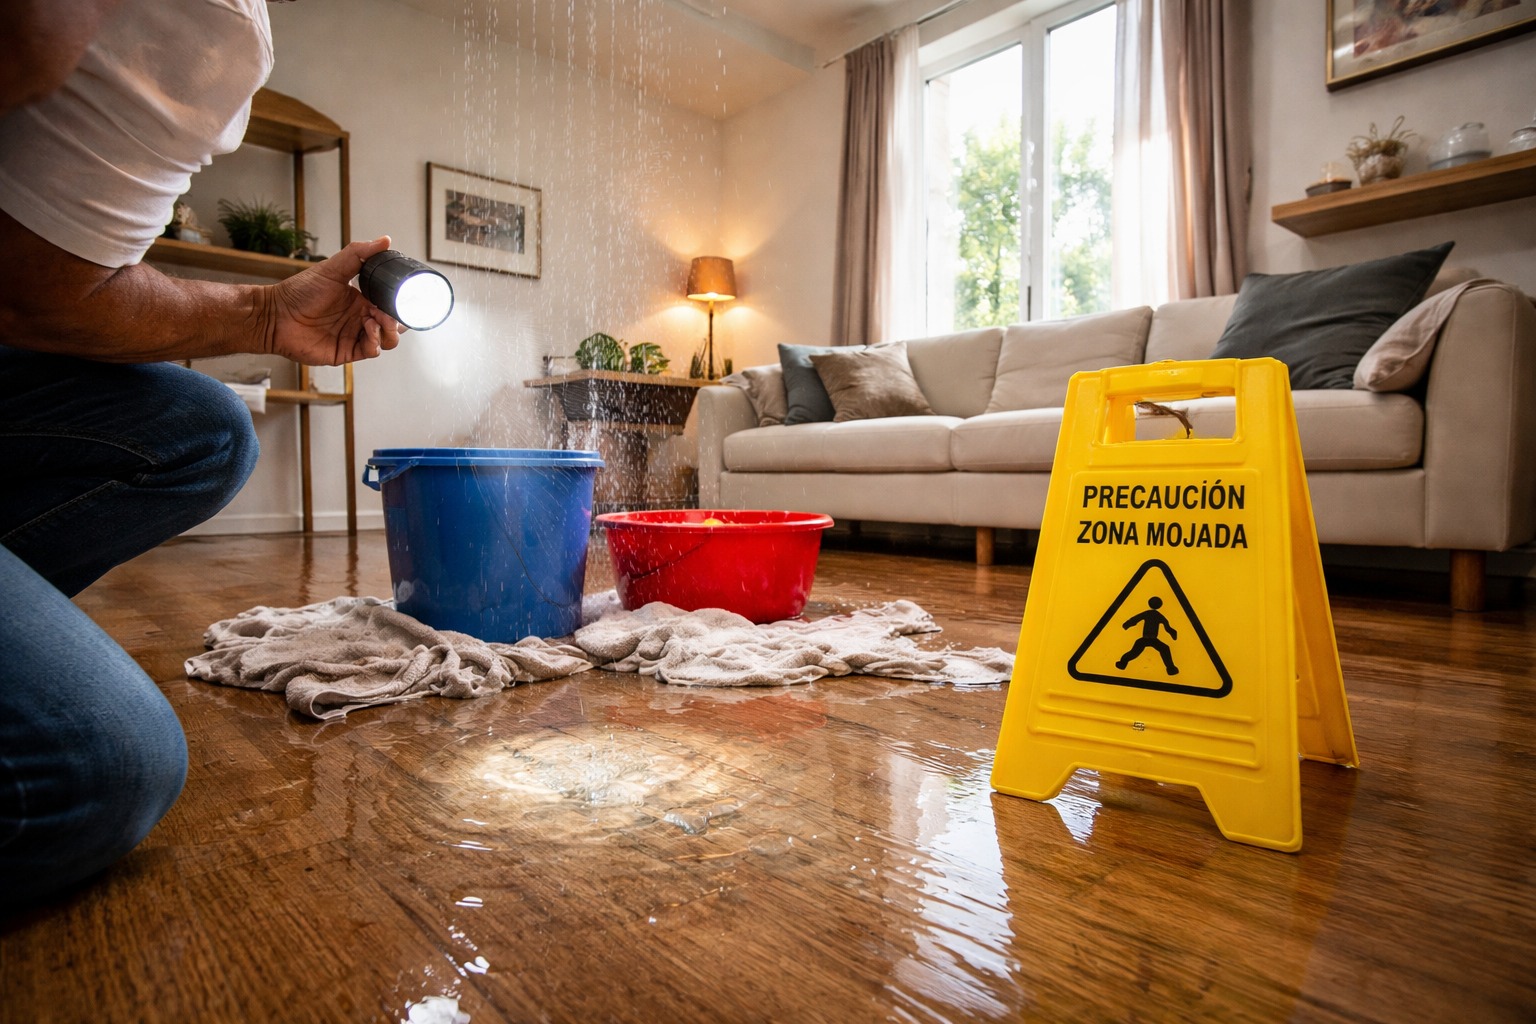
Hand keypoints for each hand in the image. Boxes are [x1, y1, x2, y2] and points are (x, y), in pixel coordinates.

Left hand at [260, 236, 403, 365]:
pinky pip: (372, 351)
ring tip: (375, 320)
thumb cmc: (298, 293)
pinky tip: (367, 329)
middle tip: (387, 312)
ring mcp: (355, 336)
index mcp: (361, 300)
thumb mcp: (331, 268)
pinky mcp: (348, 352)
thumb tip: (384, 241)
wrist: (276, 315)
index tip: (400, 298)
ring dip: (388, 331)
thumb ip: (358, 254)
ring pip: (387, 341)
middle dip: (397, 320)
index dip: (399, 304)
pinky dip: (375, 342)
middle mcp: (360, 318)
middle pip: (394, 325)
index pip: (391, 305)